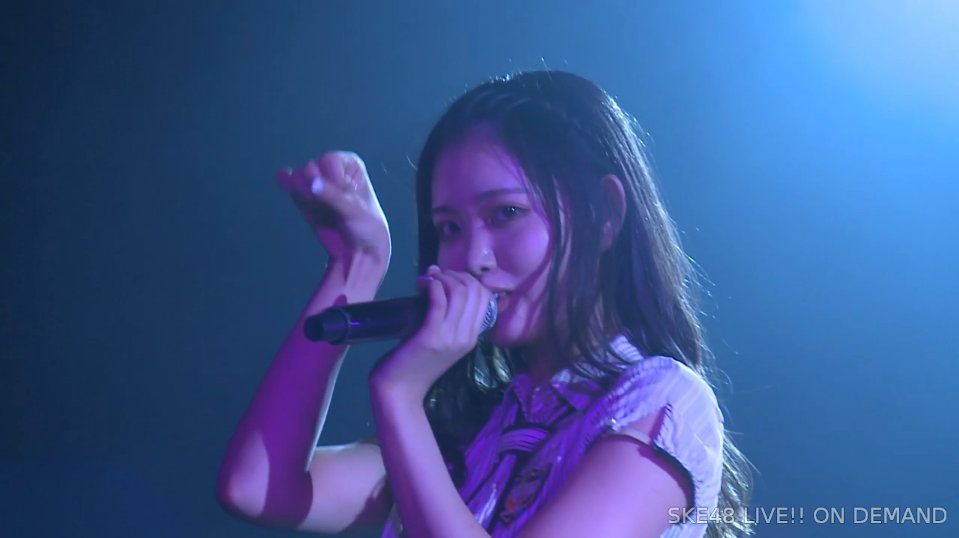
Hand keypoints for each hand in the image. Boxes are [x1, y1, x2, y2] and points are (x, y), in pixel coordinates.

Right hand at [278, 151, 390, 267]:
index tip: (347, 198)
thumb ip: (333, 196)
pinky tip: (283, 178)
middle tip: (332, 207)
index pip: (329, 160)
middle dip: (316, 186)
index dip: (333, 180)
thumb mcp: (354, 210)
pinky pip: (291, 186)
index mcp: (350, 165)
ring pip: (299, 178)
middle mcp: (332, 169)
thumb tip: (311, 183)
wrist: (358, 251)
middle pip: (311, 167)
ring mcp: (317, 184)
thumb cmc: (366, 227)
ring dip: (304, 193)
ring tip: (321, 209)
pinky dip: (288, 184)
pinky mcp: (305, 198)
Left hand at [369, 265, 493, 400]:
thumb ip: (444, 319)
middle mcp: (467, 336)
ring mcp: (450, 337)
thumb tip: (438, 283)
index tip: (447, 279)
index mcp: (472, 337)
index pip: (485, 297)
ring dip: (442, 278)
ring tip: (426, 280)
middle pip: (475, 290)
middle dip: (455, 275)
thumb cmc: (415, 364)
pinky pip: (439, 301)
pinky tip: (421, 285)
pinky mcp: (431, 337)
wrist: (400, 391)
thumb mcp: (439, 340)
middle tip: (435, 277)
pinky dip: (432, 286)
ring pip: (459, 292)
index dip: (468, 279)